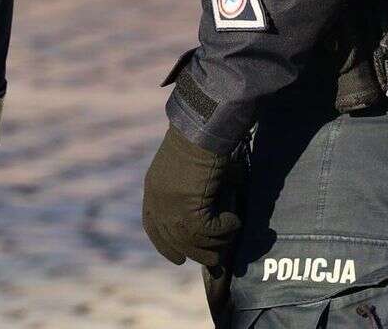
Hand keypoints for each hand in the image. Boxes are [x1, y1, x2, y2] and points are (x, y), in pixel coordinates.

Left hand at [141, 125, 242, 268]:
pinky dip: (225, 229)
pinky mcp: (189, 209)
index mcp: (152, 190)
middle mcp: (157, 202)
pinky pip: (209, 232)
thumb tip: (218, 208)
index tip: (179, 258)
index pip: (153, 227)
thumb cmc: (200, 140)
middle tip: (214, 258)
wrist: (202, 129)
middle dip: (196, 252)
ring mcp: (171, 207)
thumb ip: (194, 192)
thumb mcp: (188, 168)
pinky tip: (235, 220)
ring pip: (193, 241)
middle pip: (174, 240)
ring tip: (231, 234)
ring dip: (215, 242)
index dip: (166, 246)